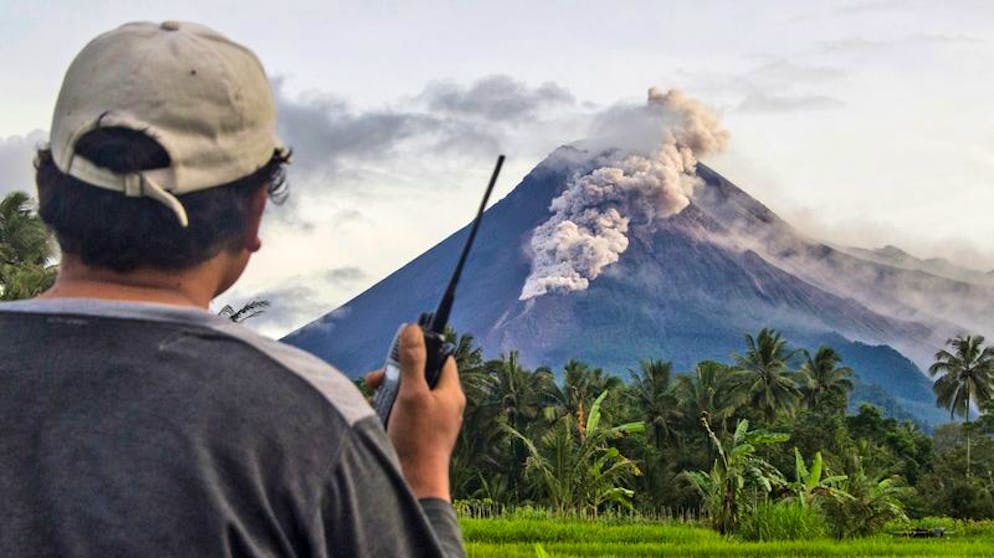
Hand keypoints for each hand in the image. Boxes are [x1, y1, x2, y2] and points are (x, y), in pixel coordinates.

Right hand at [369, 324, 464, 500]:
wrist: (414, 484)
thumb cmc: (418, 440)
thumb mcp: (412, 394)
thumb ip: (412, 361)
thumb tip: (413, 329)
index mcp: (451, 393)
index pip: (442, 358)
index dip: (423, 349)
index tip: (401, 347)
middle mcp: (444, 405)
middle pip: (419, 376)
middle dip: (394, 374)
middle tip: (375, 380)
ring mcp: (431, 421)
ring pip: (406, 395)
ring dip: (386, 393)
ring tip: (371, 399)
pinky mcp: (416, 434)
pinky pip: (401, 413)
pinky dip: (386, 411)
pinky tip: (374, 415)